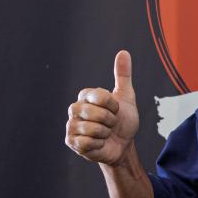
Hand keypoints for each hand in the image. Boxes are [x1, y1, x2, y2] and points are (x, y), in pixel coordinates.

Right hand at [65, 50, 139, 164]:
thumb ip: (123, 75)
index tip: (116, 110)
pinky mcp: (71, 141)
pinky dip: (98, 144)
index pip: (100, 96)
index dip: (113, 106)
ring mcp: (71, 125)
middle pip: (95, 113)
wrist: (123, 145)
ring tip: (105, 133)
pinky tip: (98, 143)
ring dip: (105, 133)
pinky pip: (87, 142)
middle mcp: (75, 108)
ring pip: (92, 129)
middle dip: (110, 121)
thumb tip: (123, 52)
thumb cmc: (123, 121)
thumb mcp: (126, 97)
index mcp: (86, 95)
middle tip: (110, 124)